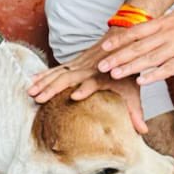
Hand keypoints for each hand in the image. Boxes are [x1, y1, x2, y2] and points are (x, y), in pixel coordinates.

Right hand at [28, 45, 147, 133]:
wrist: (122, 41)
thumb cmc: (127, 69)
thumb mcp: (133, 90)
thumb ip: (136, 111)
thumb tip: (144, 132)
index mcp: (102, 76)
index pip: (92, 83)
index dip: (85, 89)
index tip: (74, 96)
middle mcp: (88, 69)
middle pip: (68, 78)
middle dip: (52, 88)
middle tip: (38, 98)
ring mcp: (79, 65)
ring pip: (58, 73)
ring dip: (43, 82)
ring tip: (30, 92)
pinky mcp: (74, 63)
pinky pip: (56, 69)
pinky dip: (43, 74)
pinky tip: (32, 79)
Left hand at [98, 9, 173, 83]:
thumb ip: (161, 25)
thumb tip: (145, 28)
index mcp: (165, 23)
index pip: (136, 32)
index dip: (119, 40)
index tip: (104, 46)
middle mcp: (168, 34)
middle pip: (138, 46)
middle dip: (118, 56)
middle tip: (101, 65)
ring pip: (149, 58)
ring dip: (130, 67)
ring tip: (115, 74)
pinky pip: (167, 69)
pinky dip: (153, 75)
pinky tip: (141, 81)